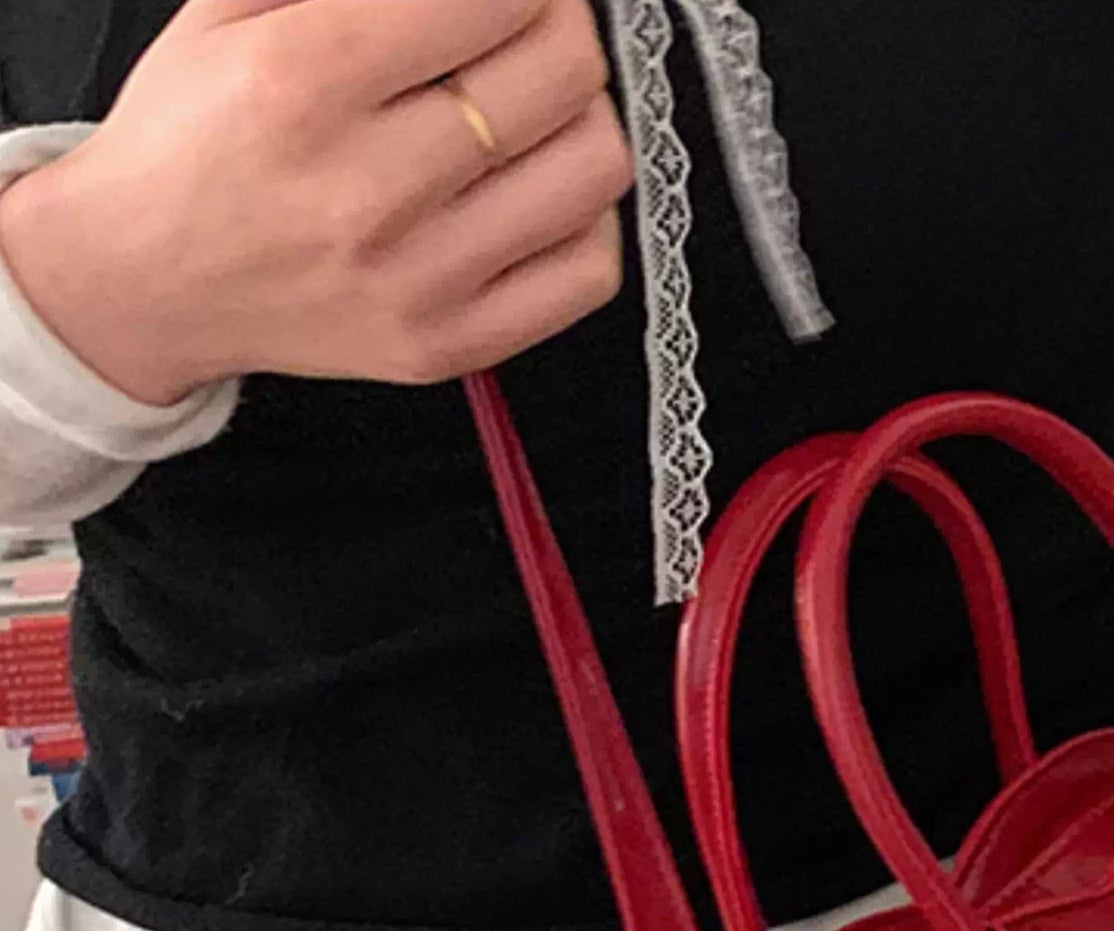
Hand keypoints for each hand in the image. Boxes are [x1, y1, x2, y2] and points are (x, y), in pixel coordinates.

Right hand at [0, 0, 632, 405]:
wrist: (148, 280)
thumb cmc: (196, 136)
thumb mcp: (235, 5)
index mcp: (302, 81)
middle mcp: (367, 189)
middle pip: (563, 74)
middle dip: (562, 26)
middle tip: (532, 25)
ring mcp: (418, 280)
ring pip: (596, 168)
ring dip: (583, 116)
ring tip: (537, 105)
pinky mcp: (452, 346)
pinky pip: (591, 270)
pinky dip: (587, 214)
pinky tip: (538, 189)